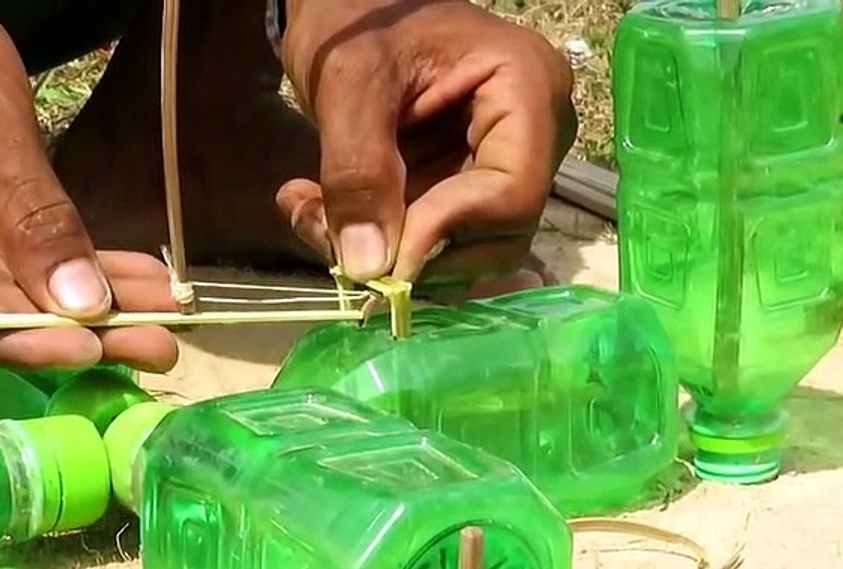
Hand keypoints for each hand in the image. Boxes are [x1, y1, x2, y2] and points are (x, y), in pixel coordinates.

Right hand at [0, 0, 178, 370]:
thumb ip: (29, 215)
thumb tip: (84, 303)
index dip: (13, 338)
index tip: (88, 343)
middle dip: (70, 327)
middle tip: (156, 345)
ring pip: (5, 298)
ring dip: (87, 307)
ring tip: (162, 320)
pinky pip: (14, 268)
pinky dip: (75, 272)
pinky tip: (139, 284)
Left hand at [275, 0, 576, 285]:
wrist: (350, 1)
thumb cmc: (358, 15)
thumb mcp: (348, 81)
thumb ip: (358, 170)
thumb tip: (369, 267)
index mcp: (527, 89)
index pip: (513, 193)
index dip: (446, 232)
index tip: (375, 250)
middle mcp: (532, 137)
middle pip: (496, 237)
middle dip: (410, 252)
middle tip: (326, 231)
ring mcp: (500, 164)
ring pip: (459, 251)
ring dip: (379, 251)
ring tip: (310, 211)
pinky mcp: (463, 186)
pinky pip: (431, 240)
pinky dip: (371, 239)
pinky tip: (316, 208)